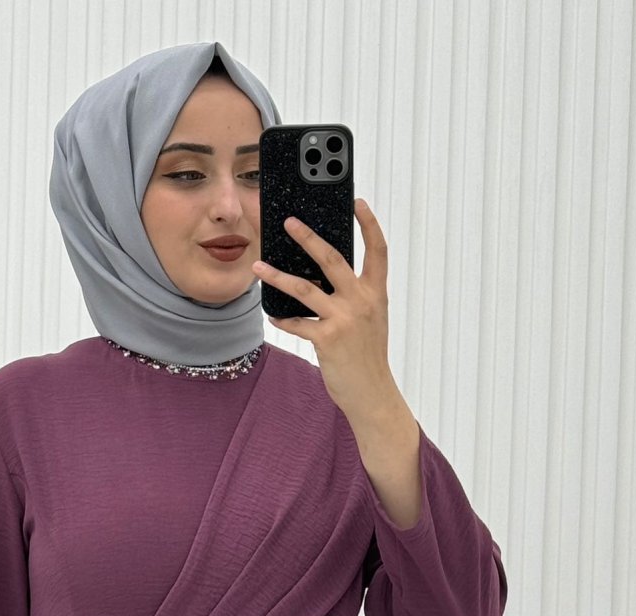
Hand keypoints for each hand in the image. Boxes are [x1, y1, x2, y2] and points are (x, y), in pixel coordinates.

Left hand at [251, 198, 410, 429]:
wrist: (372, 393)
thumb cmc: (368, 356)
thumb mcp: (370, 320)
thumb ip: (354, 297)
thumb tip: (323, 278)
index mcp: (375, 293)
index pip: (377, 250)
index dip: (369, 224)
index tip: (358, 202)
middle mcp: (361, 301)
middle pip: (332, 259)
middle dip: (308, 237)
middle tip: (289, 222)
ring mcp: (344, 319)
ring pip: (304, 288)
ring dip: (277, 276)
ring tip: (258, 267)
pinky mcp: (327, 339)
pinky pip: (297, 323)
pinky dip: (282, 318)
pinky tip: (272, 314)